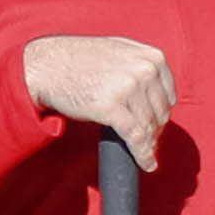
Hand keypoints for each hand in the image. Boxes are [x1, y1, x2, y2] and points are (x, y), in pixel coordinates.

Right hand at [22, 35, 175, 168]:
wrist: (47, 67)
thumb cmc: (78, 59)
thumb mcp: (119, 50)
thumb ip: (140, 65)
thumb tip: (155, 91)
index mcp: (151, 57)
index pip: (168, 95)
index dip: (160, 113)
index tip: (153, 125)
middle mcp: (144, 70)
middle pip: (160, 112)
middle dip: (153, 130)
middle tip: (143, 140)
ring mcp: (129, 88)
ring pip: (148, 126)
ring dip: (147, 144)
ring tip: (142, 152)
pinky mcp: (112, 108)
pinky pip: (136, 137)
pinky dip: (143, 154)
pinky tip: (148, 164)